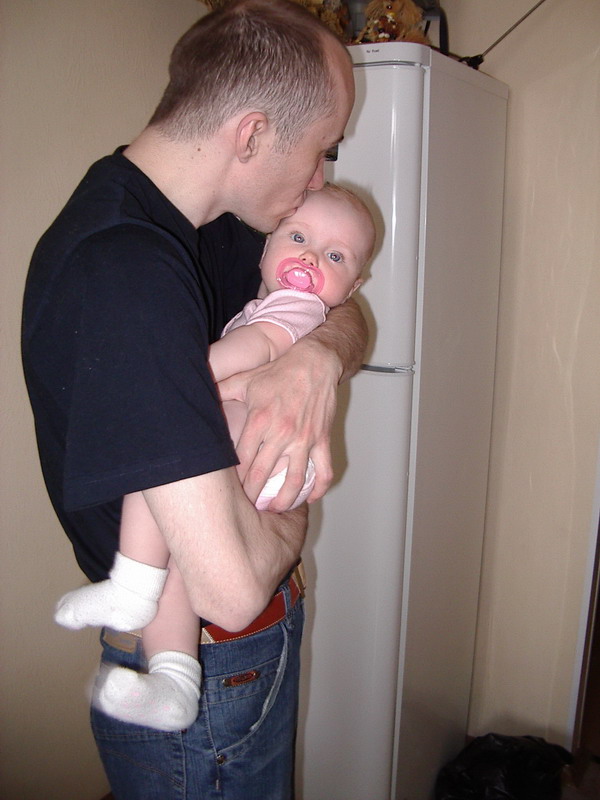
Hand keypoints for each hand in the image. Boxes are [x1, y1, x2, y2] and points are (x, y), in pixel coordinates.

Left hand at [218, 335, 339, 510]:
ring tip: (274, 509)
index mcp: (259, 420)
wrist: (316, 362)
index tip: (228, 493)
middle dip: (251, 496)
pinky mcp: (322, 439)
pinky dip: (318, 489)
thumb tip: (197, 394)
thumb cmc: (280, 372)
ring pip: (294, 480)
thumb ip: (222, 390)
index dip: (233, 481)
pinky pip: (323, 470)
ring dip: (283, 500)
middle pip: (261, 475)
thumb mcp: (246, 379)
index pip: (241, 460)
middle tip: (245, 508)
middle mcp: (281, 433)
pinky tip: (309, 498)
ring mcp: (304, 438)